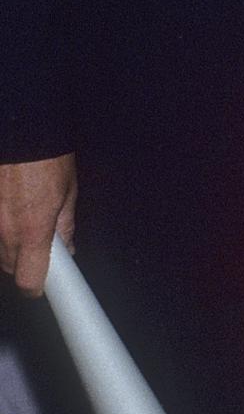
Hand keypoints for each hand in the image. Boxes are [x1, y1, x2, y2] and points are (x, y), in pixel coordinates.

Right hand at [0, 155, 76, 295]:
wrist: (18, 127)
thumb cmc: (45, 155)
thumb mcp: (67, 191)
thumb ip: (64, 225)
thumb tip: (66, 247)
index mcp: (33, 230)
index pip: (29, 280)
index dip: (36, 287)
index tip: (40, 286)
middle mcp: (4, 230)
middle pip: (9, 266)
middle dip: (23, 261)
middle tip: (34, 241)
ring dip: (6, 242)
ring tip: (19, 214)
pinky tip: (7, 204)